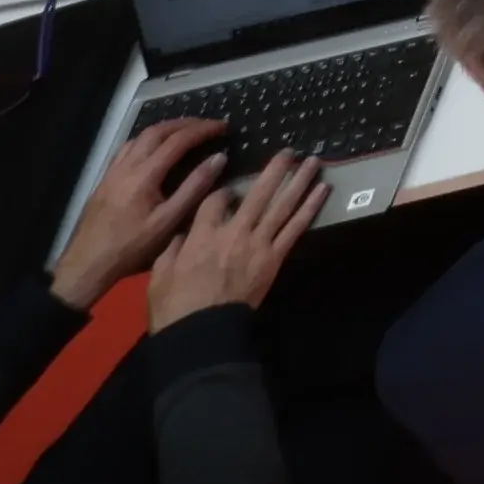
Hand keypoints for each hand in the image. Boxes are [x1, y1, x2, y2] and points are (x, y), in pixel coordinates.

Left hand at [50, 114, 229, 302]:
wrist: (87, 263)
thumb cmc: (132, 247)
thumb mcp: (168, 222)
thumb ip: (194, 188)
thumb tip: (218, 158)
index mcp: (144, 175)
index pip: (177, 141)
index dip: (202, 130)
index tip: (223, 126)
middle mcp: (127, 166)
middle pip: (156, 131)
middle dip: (184, 124)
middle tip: (206, 125)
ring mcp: (112, 171)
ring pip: (139, 137)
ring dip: (164, 129)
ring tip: (183, 132)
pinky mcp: (105, 180)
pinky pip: (127, 149)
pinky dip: (145, 140)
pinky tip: (151, 150)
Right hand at [148, 154, 323, 316]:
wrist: (201, 332)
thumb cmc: (174, 305)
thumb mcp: (161, 273)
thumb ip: (174, 247)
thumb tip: (184, 232)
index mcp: (201, 233)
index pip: (216, 198)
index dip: (222, 189)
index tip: (227, 188)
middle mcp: (233, 232)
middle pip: (257, 192)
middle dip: (274, 169)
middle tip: (289, 151)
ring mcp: (257, 244)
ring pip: (282, 204)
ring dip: (298, 180)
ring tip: (312, 161)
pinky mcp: (274, 259)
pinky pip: (295, 228)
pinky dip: (310, 207)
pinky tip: (322, 191)